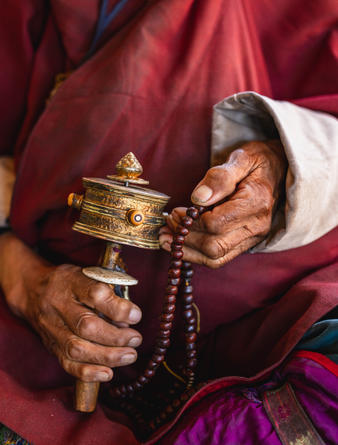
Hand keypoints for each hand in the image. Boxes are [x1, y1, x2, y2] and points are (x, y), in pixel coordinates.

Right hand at [0, 233, 141, 381]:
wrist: (32, 290)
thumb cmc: (69, 282)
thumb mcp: (88, 274)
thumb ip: (108, 292)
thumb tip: (129, 318)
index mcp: (71, 282)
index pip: (95, 294)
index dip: (118, 308)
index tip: (136, 315)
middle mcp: (59, 305)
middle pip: (86, 325)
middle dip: (116, 337)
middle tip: (136, 339)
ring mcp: (52, 328)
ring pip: (77, 348)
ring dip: (107, 356)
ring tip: (129, 355)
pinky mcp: (51, 346)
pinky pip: (67, 363)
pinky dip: (88, 372)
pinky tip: (108, 373)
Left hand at [159, 140, 286, 267]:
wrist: (279, 171)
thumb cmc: (258, 162)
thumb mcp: (241, 158)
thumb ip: (220, 177)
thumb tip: (197, 198)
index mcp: (256, 203)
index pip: (216, 223)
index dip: (190, 221)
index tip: (175, 211)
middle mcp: (256, 226)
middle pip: (214, 246)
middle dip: (185, 237)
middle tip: (168, 222)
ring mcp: (252, 238)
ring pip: (215, 257)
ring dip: (186, 250)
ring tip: (165, 237)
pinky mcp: (245, 243)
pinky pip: (219, 258)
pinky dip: (196, 255)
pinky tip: (179, 245)